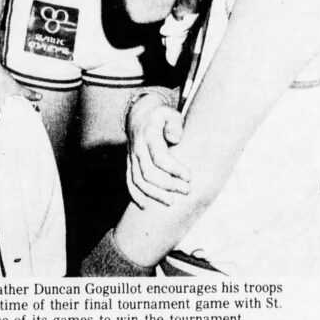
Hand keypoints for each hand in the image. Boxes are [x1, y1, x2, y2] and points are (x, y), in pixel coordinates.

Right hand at [0, 61, 40, 119]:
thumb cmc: (3, 80)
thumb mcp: (17, 88)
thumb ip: (29, 94)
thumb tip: (40, 97)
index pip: (4, 124)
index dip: (12, 124)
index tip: (18, 123)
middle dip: (7, 119)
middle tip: (16, 117)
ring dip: (2, 114)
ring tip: (10, 111)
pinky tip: (3, 104)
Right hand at [126, 93, 190, 207]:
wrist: (140, 115)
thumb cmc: (161, 117)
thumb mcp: (170, 114)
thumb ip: (175, 124)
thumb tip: (175, 138)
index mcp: (148, 134)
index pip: (159, 157)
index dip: (174, 169)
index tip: (189, 177)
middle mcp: (137, 147)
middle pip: (149, 172)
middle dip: (168, 184)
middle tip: (187, 190)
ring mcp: (131, 156)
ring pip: (138, 180)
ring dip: (154, 194)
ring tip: (171, 201)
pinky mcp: (129, 164)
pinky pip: (129, 181)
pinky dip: (135, 195)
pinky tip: (145, 205)